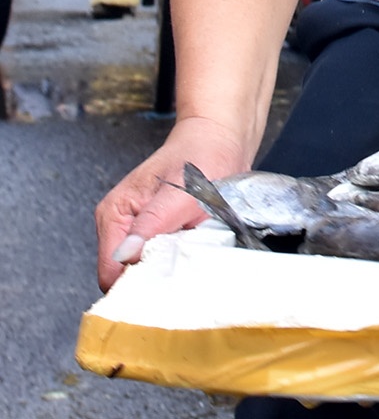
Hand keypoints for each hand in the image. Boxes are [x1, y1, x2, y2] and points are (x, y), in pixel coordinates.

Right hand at [95, 116, 248, 289]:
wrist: (220, 140)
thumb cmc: (202, 156)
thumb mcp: (181, 192)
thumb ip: (153, 223)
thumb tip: (126, 255)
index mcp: (115, 214)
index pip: (111, 271)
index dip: (134, 283)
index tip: (162, 286)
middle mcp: (119, 225)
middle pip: (126, 274)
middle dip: (153, 277)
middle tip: (184, 267)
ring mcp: (138, 230)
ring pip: (146, 269)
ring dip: (169, 267)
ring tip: (193, 252)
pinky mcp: (158, 233)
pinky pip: (162, 258)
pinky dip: (179, 259)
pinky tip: (195, 248)